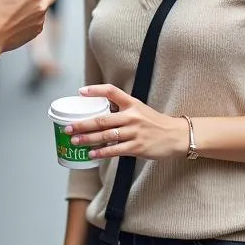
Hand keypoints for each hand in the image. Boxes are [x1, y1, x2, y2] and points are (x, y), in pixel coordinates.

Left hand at [66, 85, 187, 161]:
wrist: (176, 135)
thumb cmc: (154, 123)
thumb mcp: (139, 109)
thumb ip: (122, 110)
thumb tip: (99, 115)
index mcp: (132, 103)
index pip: (111, 91)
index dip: (95, 90)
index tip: (80, 92)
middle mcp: (132, 116)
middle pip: (102, 119)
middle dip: (83, 124)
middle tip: (68, 128)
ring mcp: (135, 132)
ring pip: (106, 135)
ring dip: (88, 139)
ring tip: (75, 141)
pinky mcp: (138, 147)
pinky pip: (115, 150)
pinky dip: (102, 152)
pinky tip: (92, 154)